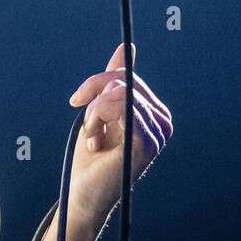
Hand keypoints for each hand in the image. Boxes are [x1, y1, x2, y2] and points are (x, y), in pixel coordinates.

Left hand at [65, 43, 172, 222]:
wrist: (82, 192)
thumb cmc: (91, 156)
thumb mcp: (100, 110)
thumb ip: (114, 82)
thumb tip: (127, 48)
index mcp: (155, 113)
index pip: (127, 77)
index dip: (98, 82)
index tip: (78, 100)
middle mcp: (163, 121)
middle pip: (124, 80)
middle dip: (94, 94)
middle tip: (86, 123)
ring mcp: (157, 133)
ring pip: (119, 91)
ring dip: (93, 113)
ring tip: (92, 137)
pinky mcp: (146, 142)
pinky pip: (118, 105)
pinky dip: (96, 119)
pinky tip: (94, 143)